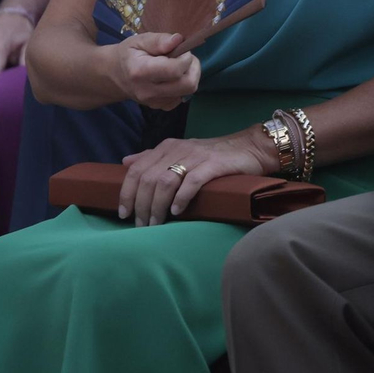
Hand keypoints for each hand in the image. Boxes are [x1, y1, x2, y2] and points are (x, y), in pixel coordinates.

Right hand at [110, 32, 199, 109]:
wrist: (115, 75)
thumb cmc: (129, 54)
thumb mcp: (140, 40)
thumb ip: (159, 40)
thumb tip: (178, 40)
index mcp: (140, 72)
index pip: (175, 70)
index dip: (186, 58)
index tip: (182, 49)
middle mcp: (147, 91)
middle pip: (187, 85)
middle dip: (193, 68)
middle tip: (185, 57)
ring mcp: (153, 102)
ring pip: (188, 91)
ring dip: (190, 76)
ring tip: (179, 65)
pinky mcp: (159, 107)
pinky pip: (181, 98)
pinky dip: (183, 86)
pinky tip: (173, 77)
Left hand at [117, 131, 273, 225]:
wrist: (249, 148)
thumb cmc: (213, 155)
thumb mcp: (180, 153)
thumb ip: (153, 157)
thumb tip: (126, 163)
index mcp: (167, 147)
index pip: (137, 169)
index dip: (127, 192)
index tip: (124, 213)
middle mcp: (178, 149)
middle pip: (148, 178)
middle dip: (141, 205)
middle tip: (141, 225)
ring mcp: (196, 156)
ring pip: (165, 181)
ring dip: (157, 206)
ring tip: (156, 223)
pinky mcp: (213, 164)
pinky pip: (192, 181)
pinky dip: (181, 198)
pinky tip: (177, 211)